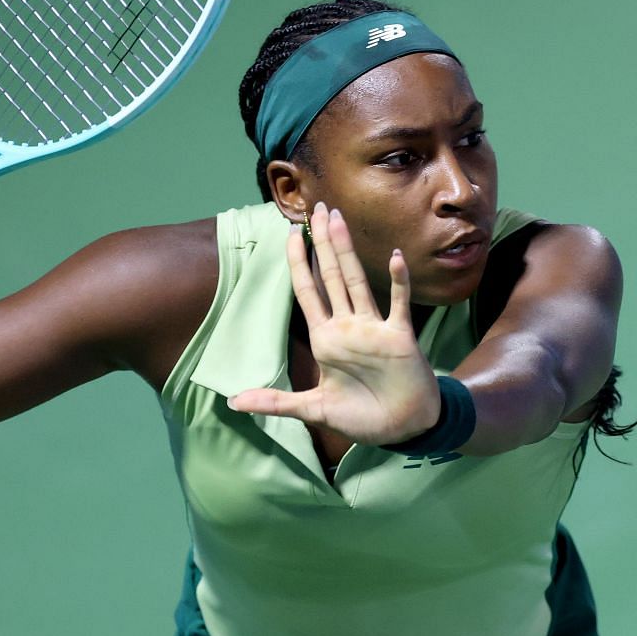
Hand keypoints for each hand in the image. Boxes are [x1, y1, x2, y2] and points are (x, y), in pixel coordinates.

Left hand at [227, 203, 439, 445]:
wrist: (403, 427)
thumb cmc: (362, 417)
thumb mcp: (313, 409)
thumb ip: (276, 402)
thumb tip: (233, 402)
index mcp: (326, 339)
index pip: (307, 291)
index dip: (298, 262)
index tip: (291, 233)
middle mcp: (349, 326)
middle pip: (331, 275)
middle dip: (322, 242)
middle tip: (315, 208)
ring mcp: (374, 328)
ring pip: (357, 281)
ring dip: (347, 250)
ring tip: (337, 218)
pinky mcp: (399, 336)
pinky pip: (397, 303)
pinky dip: (397, 281)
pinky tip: (394, 257)